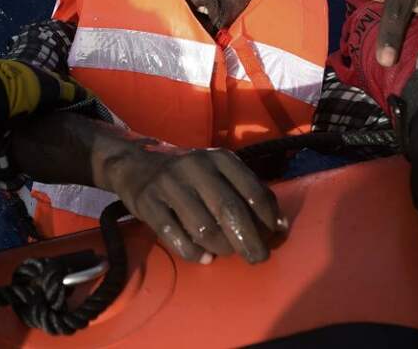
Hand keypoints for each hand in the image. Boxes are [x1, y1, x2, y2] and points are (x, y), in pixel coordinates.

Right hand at [10, 113, 285, 263]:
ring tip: (226, 252)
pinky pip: (175, 236)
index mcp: (219, 158)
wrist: (137, 161)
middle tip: (258, 258)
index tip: (274, 234)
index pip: (251, 189)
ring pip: (203, 227)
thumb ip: (247, 191)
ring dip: (221, 247)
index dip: (267, 216)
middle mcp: (196, 168)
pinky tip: (205, 258)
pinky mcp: (148, 203)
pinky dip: (194, 252)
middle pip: (229, 211)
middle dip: (249, 240)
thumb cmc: (191, 173)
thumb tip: (279, 225)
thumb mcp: (219, 170)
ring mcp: (170, 185)